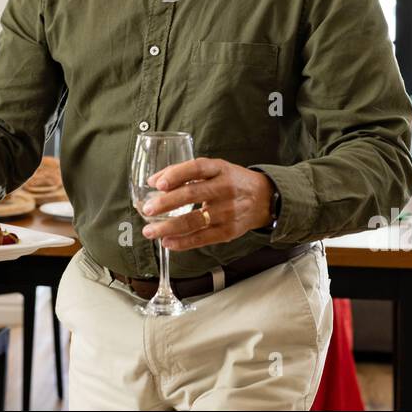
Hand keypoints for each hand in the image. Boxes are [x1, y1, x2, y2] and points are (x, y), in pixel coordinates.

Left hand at [139, 158, 274, 250]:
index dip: (176, 175)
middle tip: (146, 209)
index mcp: (220, 169)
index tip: (157, 184)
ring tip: (150, 231)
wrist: (264, 199)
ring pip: (194, 221)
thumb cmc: (231, 181)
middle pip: (192, 195)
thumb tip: (153, 182)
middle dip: (166, 203)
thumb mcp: (215, 169)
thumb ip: (185, 173)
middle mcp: (225, 188)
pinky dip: (183, 242)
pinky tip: (167, 242)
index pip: (196, 169)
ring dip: (168, 227)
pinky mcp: (229, 231)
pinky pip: (202, 238)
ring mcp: (228, 211)